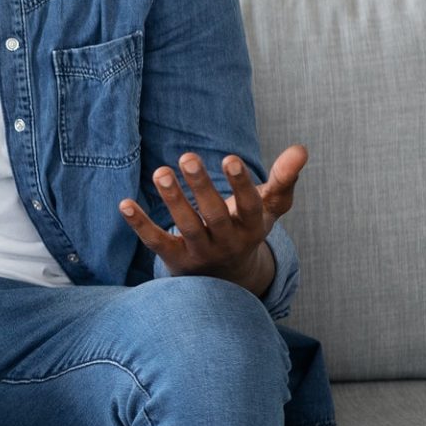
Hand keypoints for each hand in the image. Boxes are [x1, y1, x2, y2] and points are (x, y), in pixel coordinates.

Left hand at [119, 145, 307, 293]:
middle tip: (187, 157)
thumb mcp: (268, 207)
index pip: (250, 207)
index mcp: (252, 228)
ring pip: (186, 227)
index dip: (241, 185)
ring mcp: (200, 253)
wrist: (226, 277)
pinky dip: (140, 224)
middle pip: (214, 215)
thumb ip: (284, 179)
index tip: (230, 158)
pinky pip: (156, 242)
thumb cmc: (246, 228)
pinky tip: (124, 203)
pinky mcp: (175, 259)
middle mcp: (228, 243)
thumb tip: (301, 148)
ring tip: (161, 172)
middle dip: (201, 187)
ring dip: (173, 200)